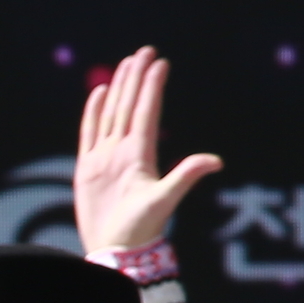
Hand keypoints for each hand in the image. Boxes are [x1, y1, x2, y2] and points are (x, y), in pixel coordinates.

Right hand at [72, 46, 222, 255]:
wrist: (116, 250)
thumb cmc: (141, 229)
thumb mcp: (165, 200)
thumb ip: (186, 176)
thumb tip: (216, 161)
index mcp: (140, 154)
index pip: (147, 112)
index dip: (152, 87)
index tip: (160, 62)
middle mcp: (123, 151)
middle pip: (129, 106)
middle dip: (136, 78)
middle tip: (144, 51)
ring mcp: (105, 158)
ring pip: (112, 114)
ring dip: (118, 88)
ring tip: (125, 64)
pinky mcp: (88, 169)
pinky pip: (89, 134)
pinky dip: (93, 113)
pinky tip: (99, 94)